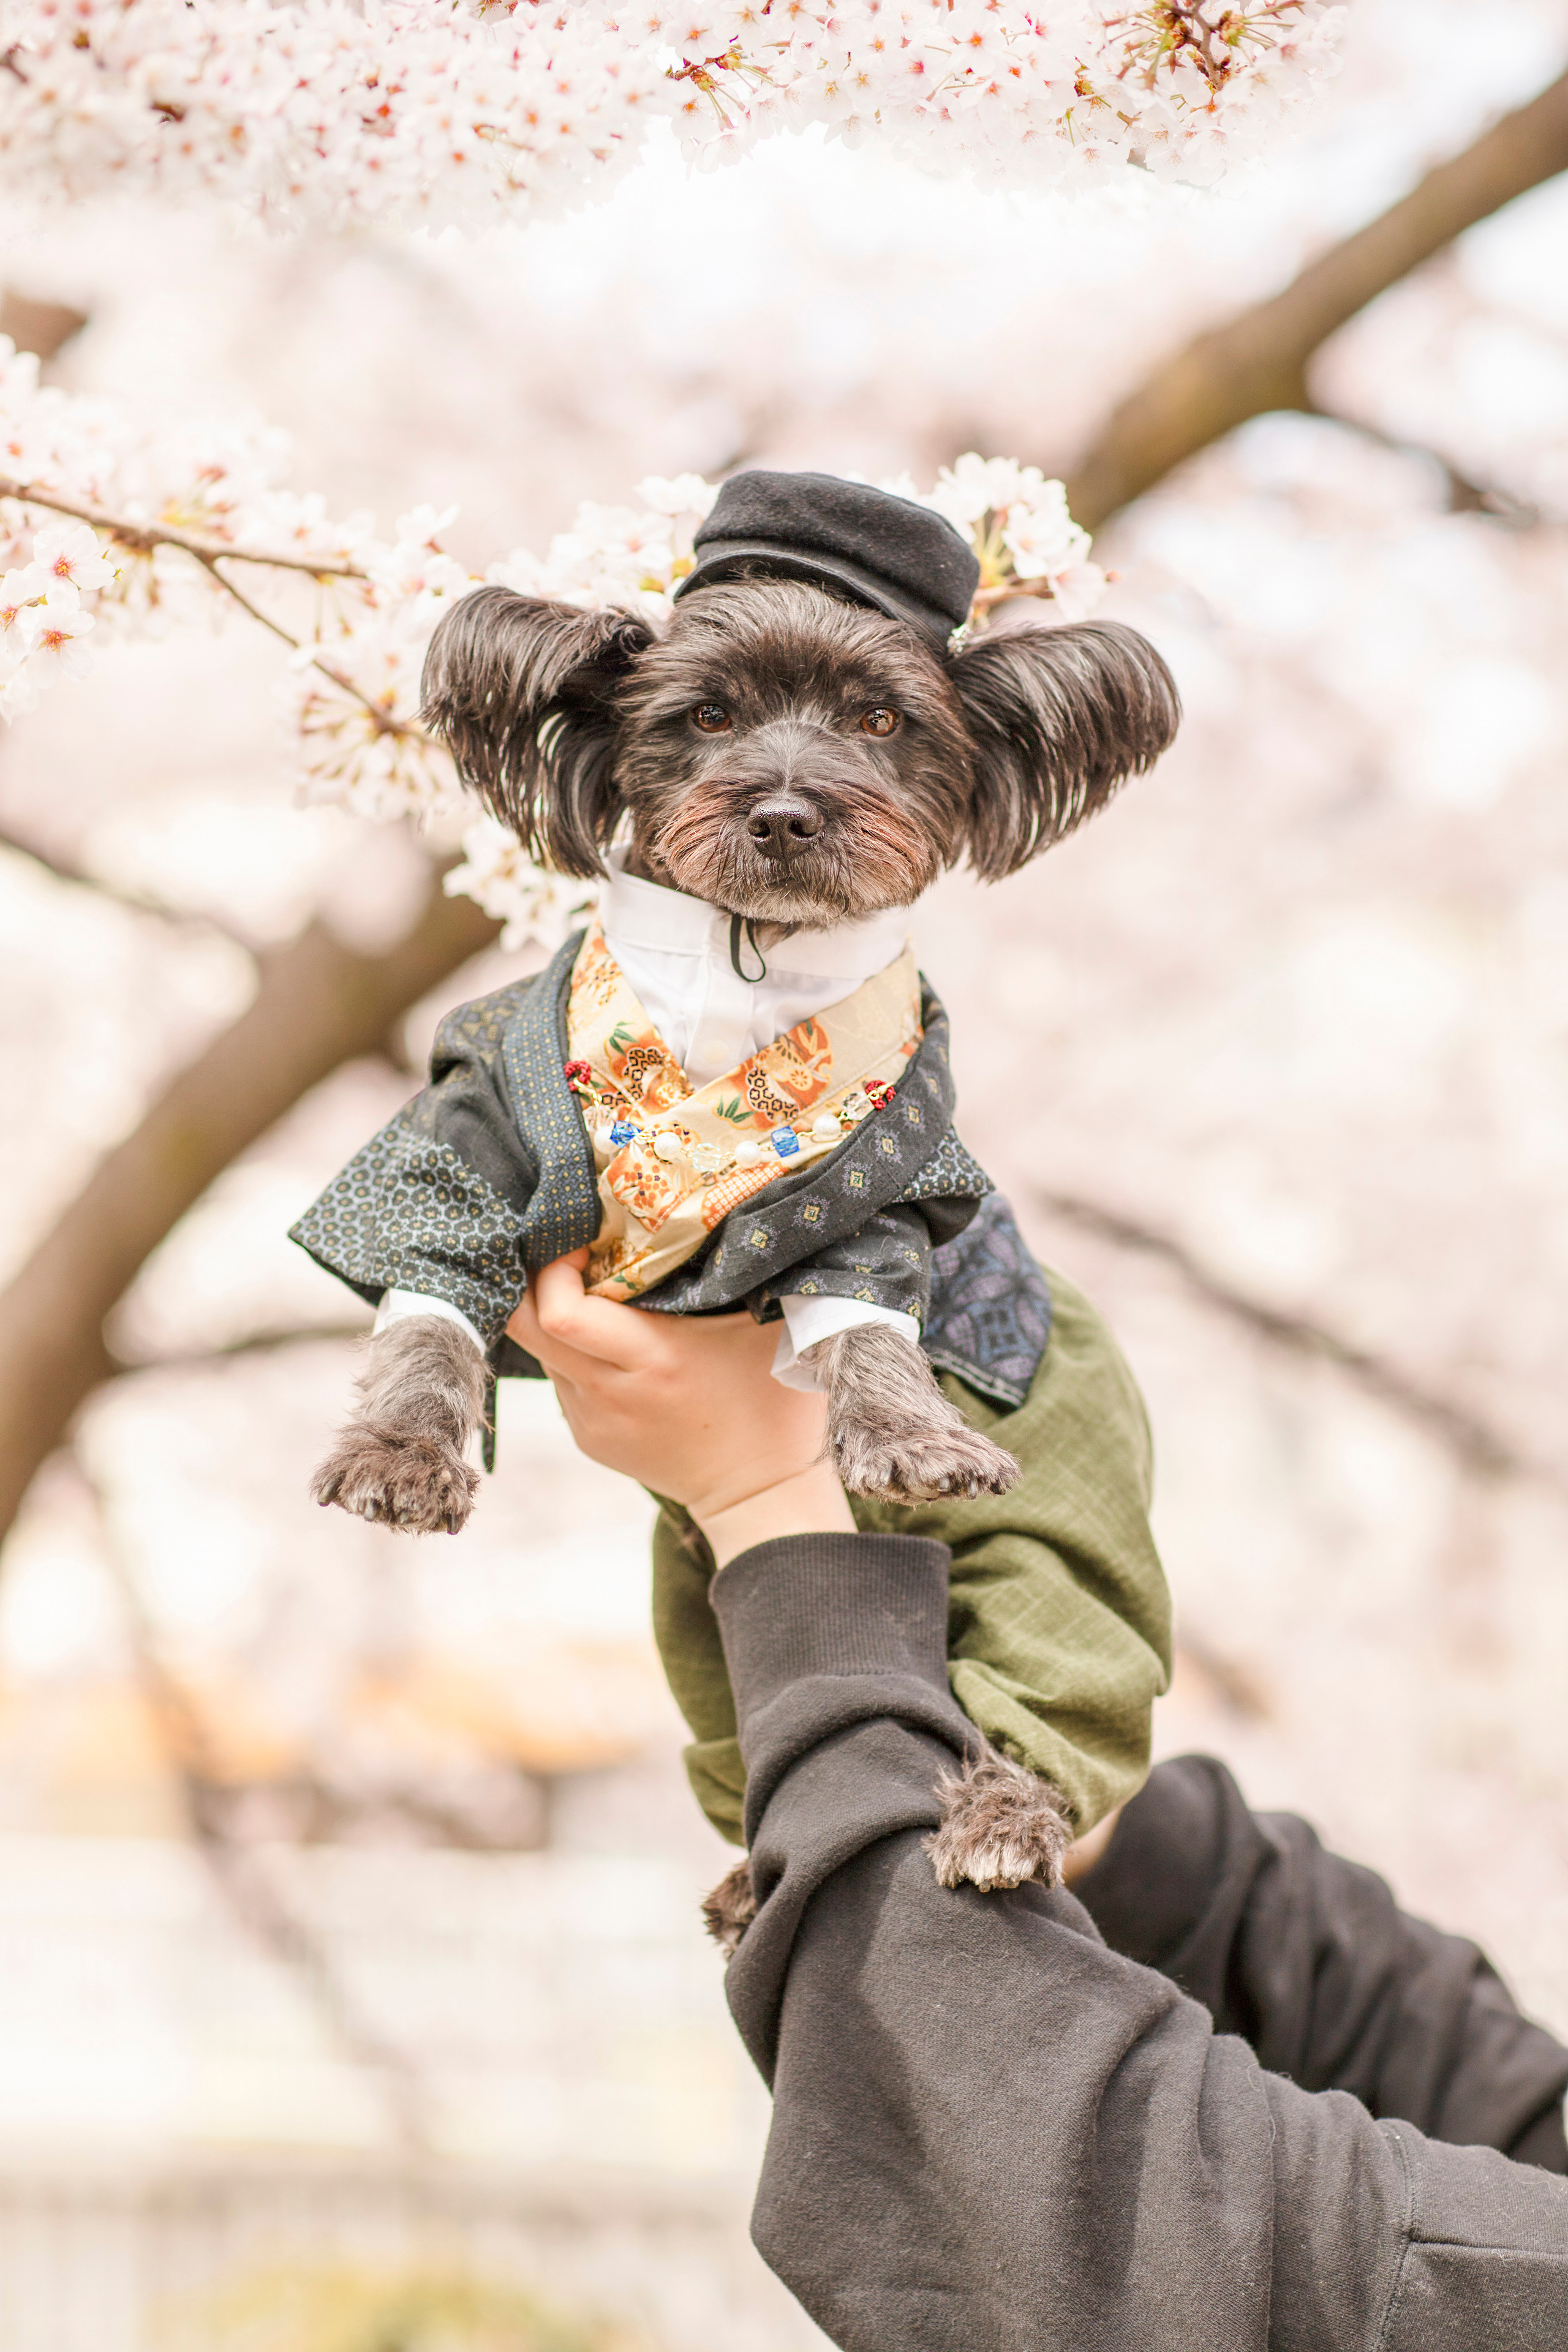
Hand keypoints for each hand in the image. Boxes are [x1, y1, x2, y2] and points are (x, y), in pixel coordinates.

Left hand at [508, 1254, 855, 1564]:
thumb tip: (717, 1211)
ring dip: (556, 1312)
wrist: (759, 1494)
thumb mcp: (767, 1329)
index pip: (561, 1312)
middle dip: (533, 1279)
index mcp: (652, 1361)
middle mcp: (609, 1393)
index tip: (585, 1242)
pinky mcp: (587, 1436)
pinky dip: (574, 1349)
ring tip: (596, 1290)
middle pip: (524, 1325)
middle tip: (570, 1253)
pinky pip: (561, 1377)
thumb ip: (739, 1272)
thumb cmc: (773, 1406)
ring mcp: (591, 1419)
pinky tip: (613, 1340)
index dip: (555, 1268)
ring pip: (540, 1349)